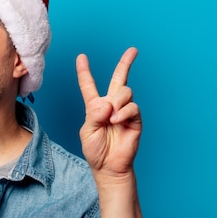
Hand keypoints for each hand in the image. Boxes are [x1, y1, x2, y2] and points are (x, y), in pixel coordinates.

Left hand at [76, 47, 141, 178]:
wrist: (109, 167)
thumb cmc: (95, 150)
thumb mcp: (87, 132)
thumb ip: (94, 115)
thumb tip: (108, 103)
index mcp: (95, 107)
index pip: (89, 85)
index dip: (84, 71)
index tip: (81, 57)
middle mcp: (111, 105)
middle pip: (119, 79)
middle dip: (126, 63)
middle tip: (133, 50)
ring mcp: (124, 111)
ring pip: (125, 92)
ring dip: (117, 102)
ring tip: (112, 118)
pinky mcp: (135, 119)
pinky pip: (132, 106)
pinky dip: (124, 112)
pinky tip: (117, 120)